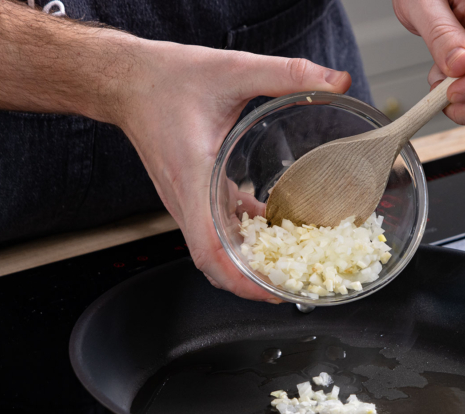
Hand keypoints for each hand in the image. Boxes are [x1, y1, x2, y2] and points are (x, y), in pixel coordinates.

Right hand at [115, 41, 351, 302]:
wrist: (126, 79)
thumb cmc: (167, 77)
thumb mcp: (233, 69)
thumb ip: (287, 72)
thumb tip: (337, 80)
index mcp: (193, 178)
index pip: (208, 251)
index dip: (239, 280)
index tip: (272, 293)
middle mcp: (186, 199)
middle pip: (214, 263)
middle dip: (251, 283)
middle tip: (292, 286)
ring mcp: (185, 200)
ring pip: (214, 250)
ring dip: (246, 264)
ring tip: (287, 265)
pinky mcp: (190, 193)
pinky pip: (215, 227)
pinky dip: (242, 237)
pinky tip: (271, 224)